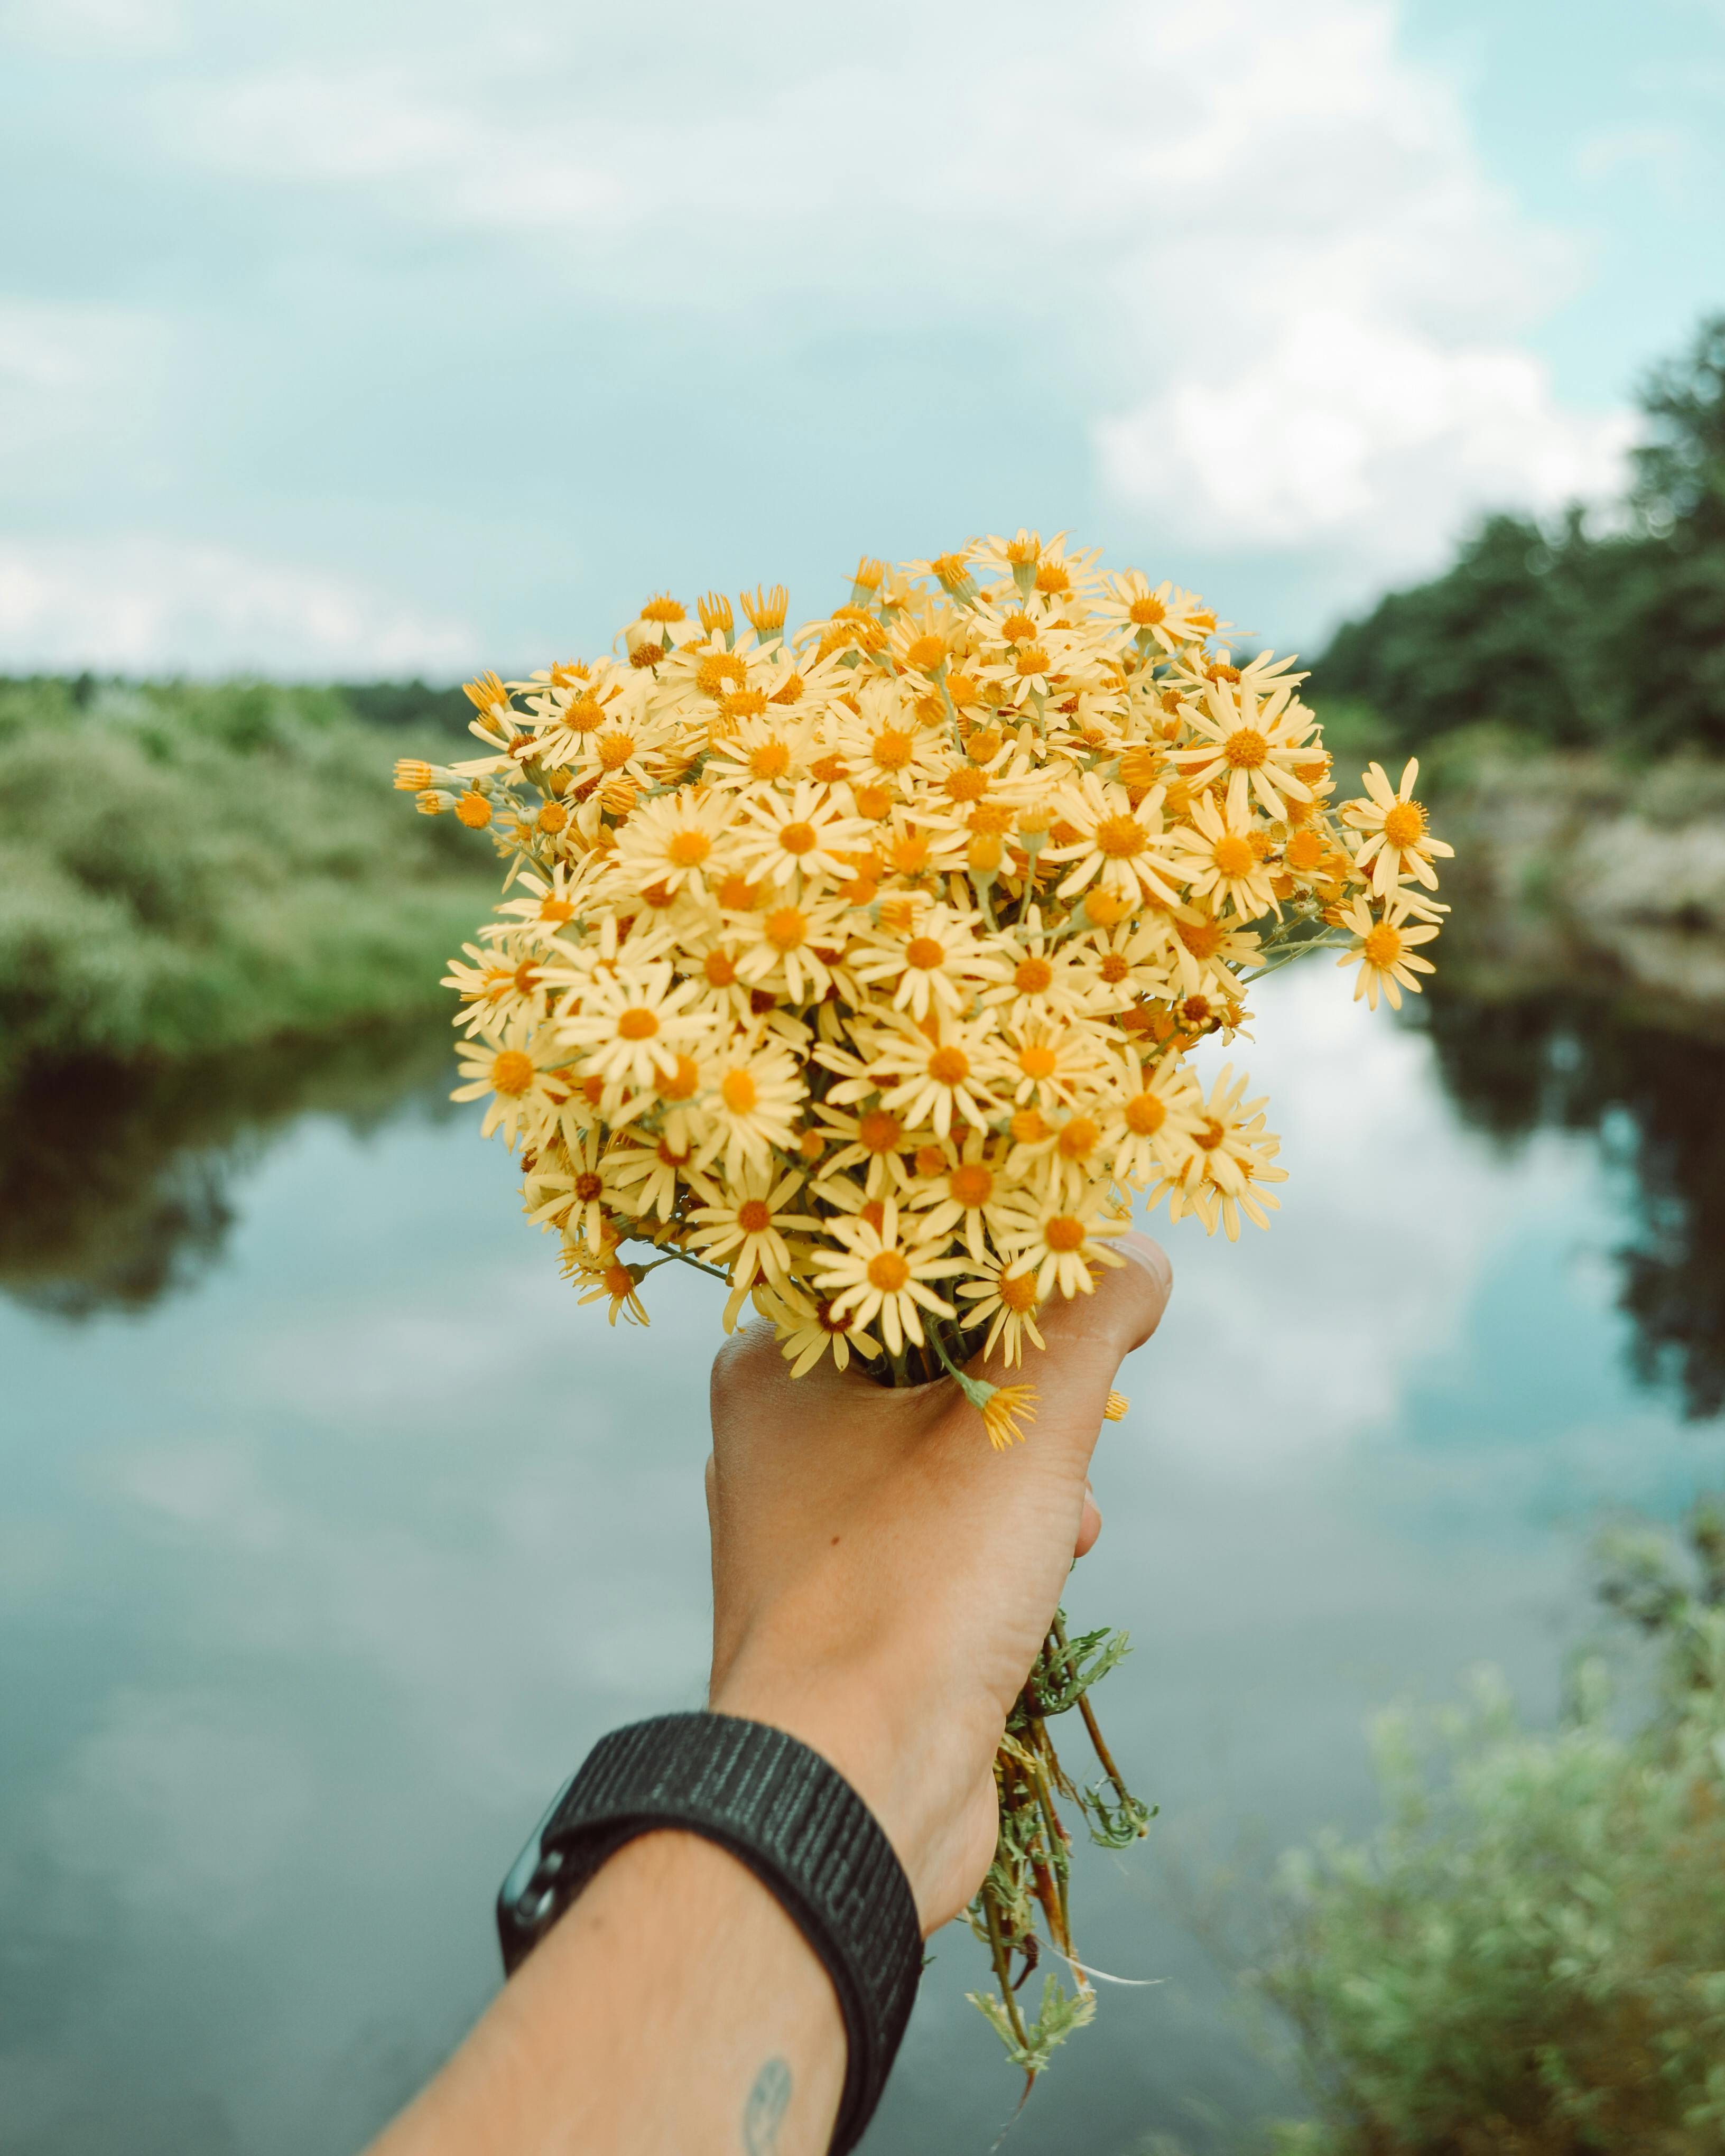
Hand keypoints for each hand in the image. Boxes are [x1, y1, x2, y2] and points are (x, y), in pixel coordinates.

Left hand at [706, 1231, 1172, 1930]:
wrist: (854, 1794)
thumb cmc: (916, 1584)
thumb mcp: (1028, 1419)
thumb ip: (1088, 1313)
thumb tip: (1138, 1251)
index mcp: (771, 1370)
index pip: (895, 1274)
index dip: (999, 1277)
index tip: (1074, 1294)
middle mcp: (774, 1446)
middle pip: (933, 1365)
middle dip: (1028, 1392)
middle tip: (1079, 1413)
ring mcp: (808, 1537)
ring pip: (949, 1457)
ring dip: (1029, 1472)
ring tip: (1063, 1511)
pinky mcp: (853, 1613)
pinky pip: (944, 1538)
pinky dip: (1006, 1543)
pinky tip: (1048, 1568)